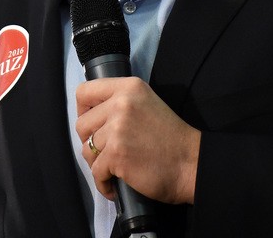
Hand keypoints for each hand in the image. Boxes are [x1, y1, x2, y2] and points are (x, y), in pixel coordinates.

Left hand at [76, 76, 200, 204]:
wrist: (191, 162)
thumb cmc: (171, 137)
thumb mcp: (146, 104)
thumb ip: (120, 103)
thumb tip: (90, 116)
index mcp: (129, 87)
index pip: (84, 92)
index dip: (84, 111)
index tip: (94, 124)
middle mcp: (122, 103)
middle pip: (81, 124)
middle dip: (91, 142)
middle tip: (108, 151)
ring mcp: (118, 128)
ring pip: (86, 150)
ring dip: (98, 163)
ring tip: (116, 168)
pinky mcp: (116, 153)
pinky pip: (95, 173)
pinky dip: (104, 183)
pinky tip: (116, 184)